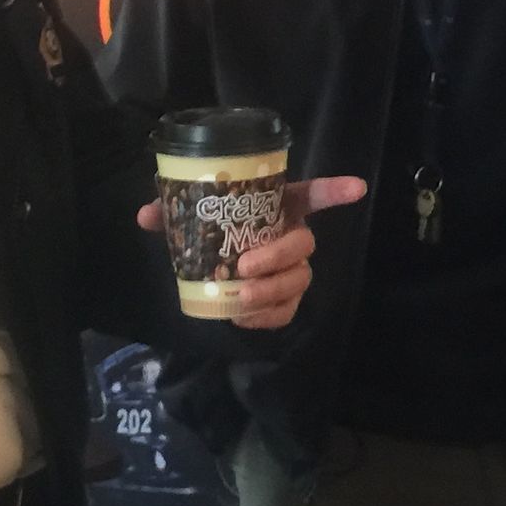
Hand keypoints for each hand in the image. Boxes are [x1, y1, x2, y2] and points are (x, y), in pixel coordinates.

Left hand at [138, 174, 365, 329]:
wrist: (211, 273)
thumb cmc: (210, 235)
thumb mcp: (190, 220)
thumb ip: (171, 213)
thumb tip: (147, 215)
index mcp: (276, 209)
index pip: (312, 195)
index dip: (335, 191)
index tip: (358, 188)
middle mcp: (291, 237)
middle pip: (303, 243)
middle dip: (277, 256)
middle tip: (245, 266)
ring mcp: (292, 271)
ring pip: (298, 279)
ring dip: (270, 290)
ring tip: (239, 298)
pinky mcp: (285, 301)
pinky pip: (286, 311)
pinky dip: (265, 317)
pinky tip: (241, 318)